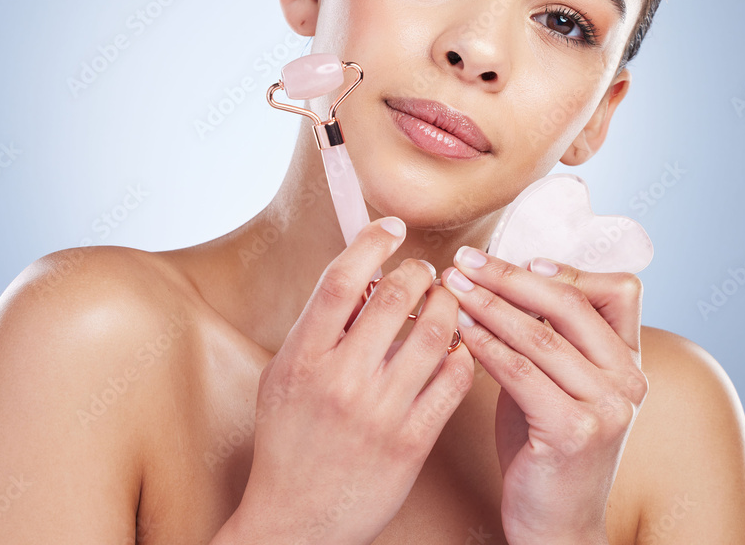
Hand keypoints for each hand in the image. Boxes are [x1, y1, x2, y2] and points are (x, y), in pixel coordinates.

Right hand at [229, 217, 474, 544]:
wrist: (297, 521)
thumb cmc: (288, 443)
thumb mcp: (281, 377)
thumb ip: (315, 329)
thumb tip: (358, 281)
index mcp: (303, 358)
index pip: (341, 280)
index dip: (371, 243)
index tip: (392, 228)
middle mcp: (341, 380)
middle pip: (395, 297)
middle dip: (419, 272)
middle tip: (425, 272)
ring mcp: (380, 411)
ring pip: (435, 333)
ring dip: (449, 306)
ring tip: (446, 303)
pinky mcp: (413, 441)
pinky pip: (453, 380)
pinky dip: (462, 354)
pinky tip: (457, 348)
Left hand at [441, 249, 647, 544]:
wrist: (555, 522)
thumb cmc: (545, 445)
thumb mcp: (555, 380)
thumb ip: (548, 336)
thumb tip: (506, 276)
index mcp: (629, 360)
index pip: (618, 289)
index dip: (564, 269)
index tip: (513, 259)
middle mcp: (628, 379)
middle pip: (570, 304)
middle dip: (509, 277)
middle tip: (465, 262)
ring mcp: (607, 407)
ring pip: (540, 335)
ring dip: (488, 305)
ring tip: (453, 288)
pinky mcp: (575, 431)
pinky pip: (521, 372)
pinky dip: (486, 345)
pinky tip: (461, 330)